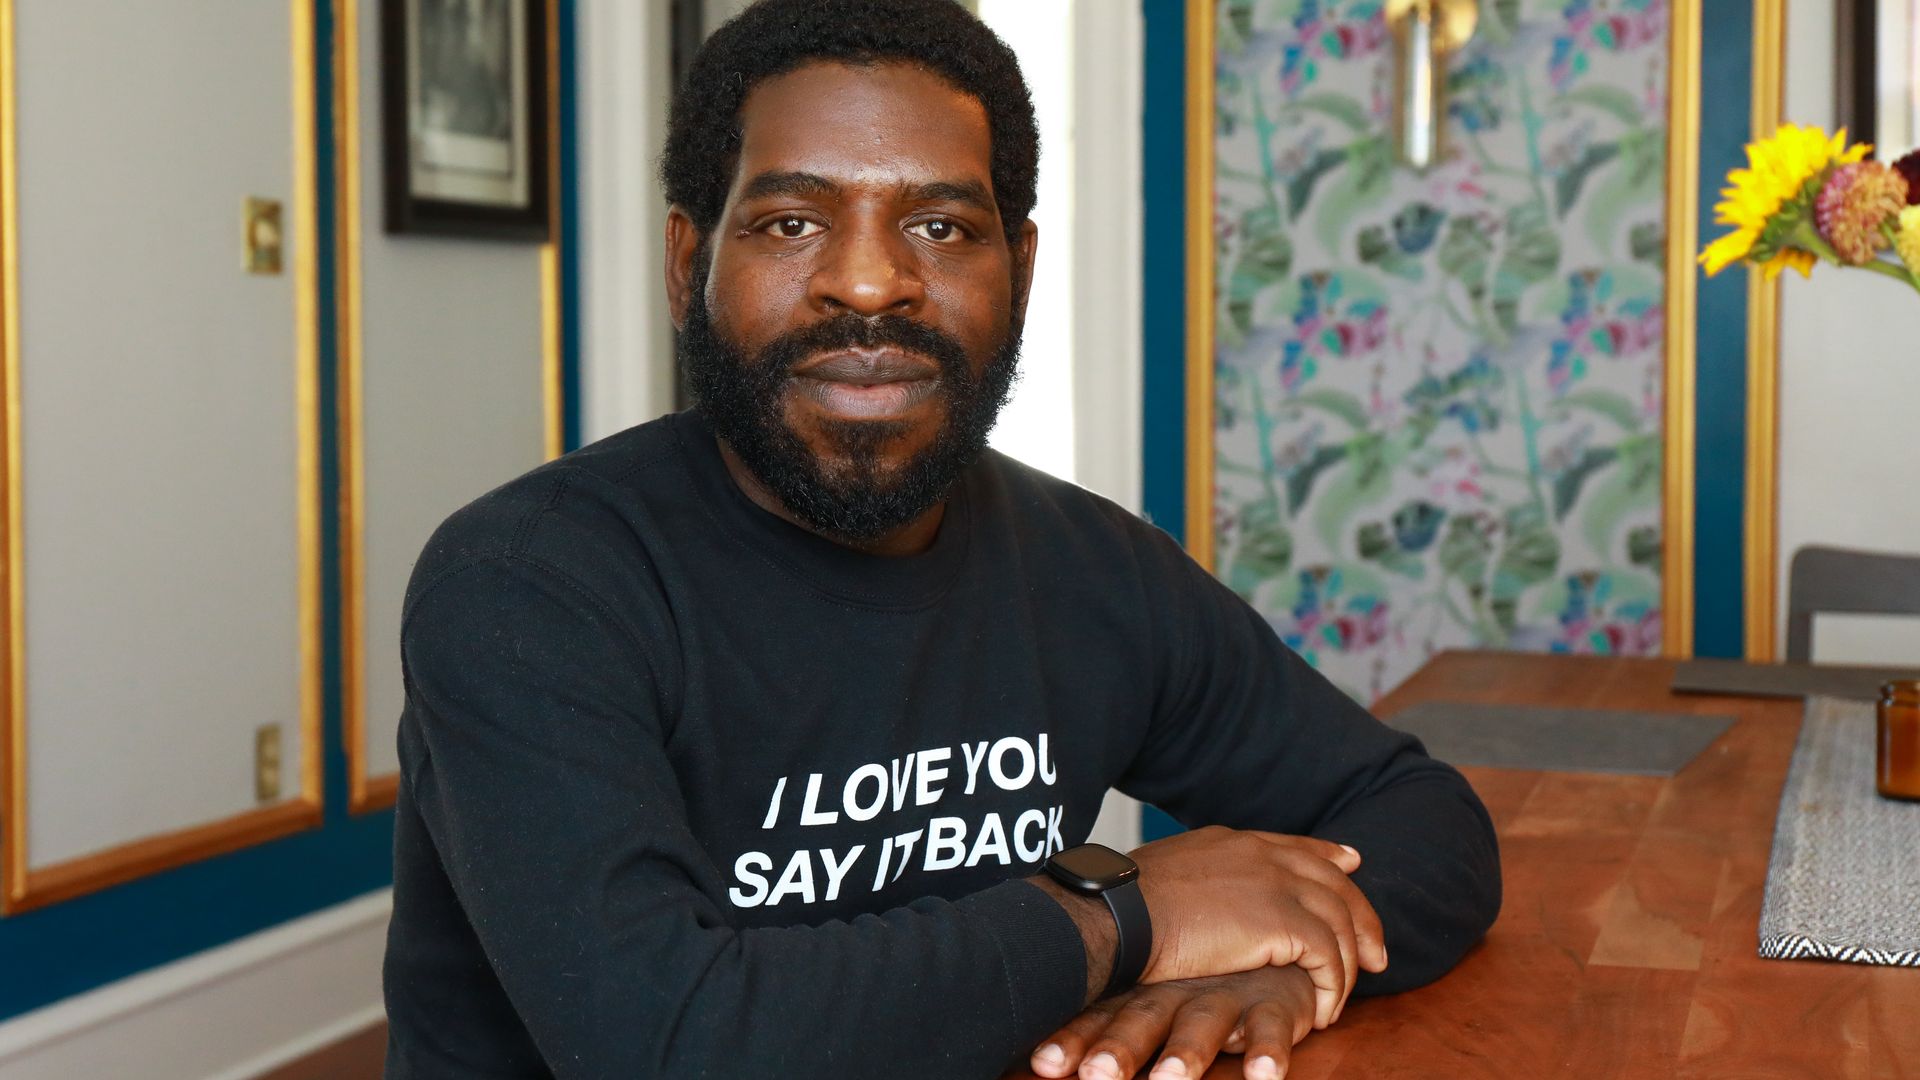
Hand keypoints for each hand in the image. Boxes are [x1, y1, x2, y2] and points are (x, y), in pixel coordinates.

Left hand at [1027, 965, 1316, 1079]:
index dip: (1073, 1041)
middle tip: (1096, 1075)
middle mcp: (1178, 994)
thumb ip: (1106, 1022)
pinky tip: (1262, 1074)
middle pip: (1143, 1022)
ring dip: (1185, 1053)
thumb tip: (1040, 1053)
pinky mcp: (1273, 1005)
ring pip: (1203, 1025)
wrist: (1270, 943)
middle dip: (1119, 1049)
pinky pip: (1272, 1029)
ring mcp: (1225, 997)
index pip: (1101, 1019)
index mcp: (1143, 993)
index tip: (1044, 1065)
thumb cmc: (1199, 982)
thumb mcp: (1150, 996)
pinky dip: (1267, 1051)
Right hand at [1129, 827, 1387, 1027]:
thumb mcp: (1167, 874)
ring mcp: (1276, 884)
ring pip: (1339, 922)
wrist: (1120, 913)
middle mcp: (1262, 856)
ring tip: (1340, 999)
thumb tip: (1191, 896)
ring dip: (1347, 965)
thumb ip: (1197, 879)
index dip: (1329, 856)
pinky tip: (1323, 1012)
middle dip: (1361, 918)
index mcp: (1234, 842)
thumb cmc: (1125, 903)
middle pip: (1334, 882)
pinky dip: (1333, 987)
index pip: (1297, 846)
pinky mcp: (1283, 921)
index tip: (1351, 862)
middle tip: (1376, 955)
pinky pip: (1329, 956)